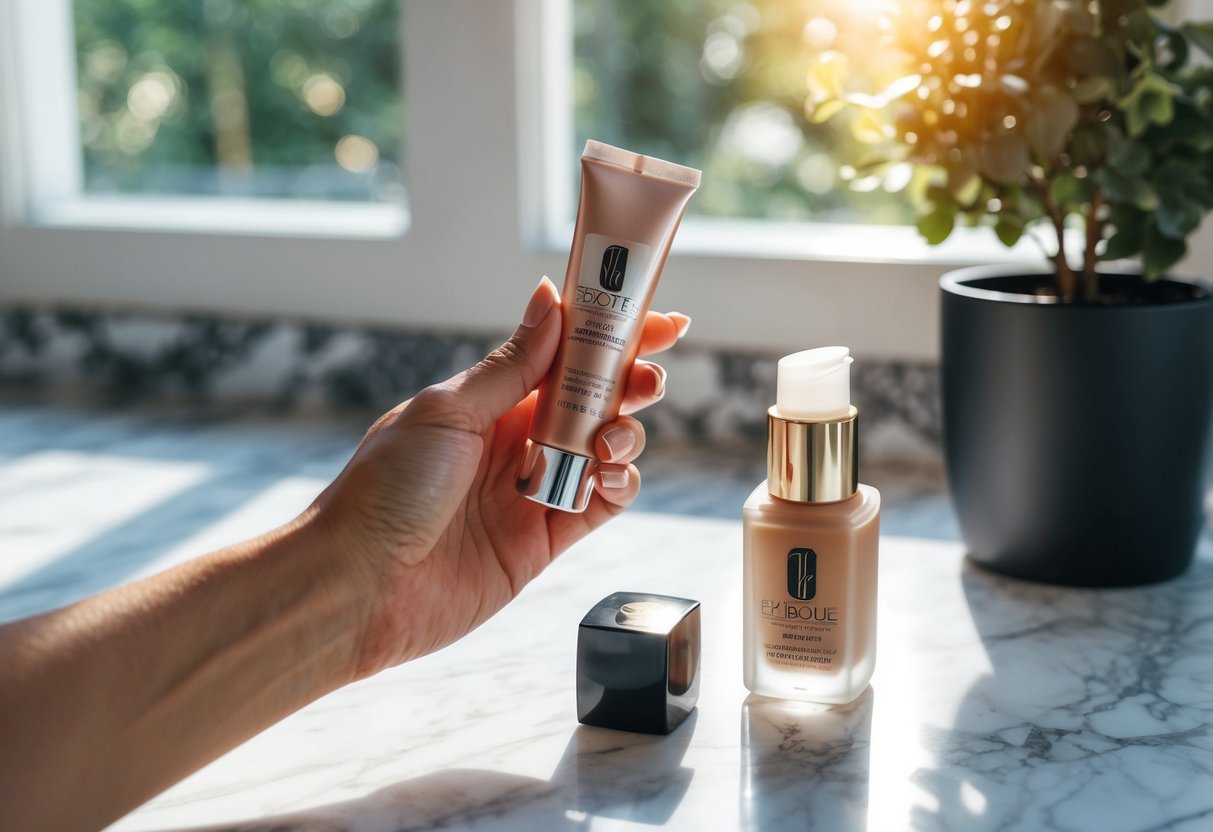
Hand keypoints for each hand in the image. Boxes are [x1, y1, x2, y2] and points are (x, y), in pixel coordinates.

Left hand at [310, 277, 689, 678]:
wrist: (359, 585)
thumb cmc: (384, 490)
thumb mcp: (448, 411)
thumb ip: (511, 365)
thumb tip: (551, 301)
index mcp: (488, 402)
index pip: (562, 357)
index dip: (610, 336)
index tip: (658, 320)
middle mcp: (514, 442)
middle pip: (593, 401)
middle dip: (629, 382)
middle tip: (647, 378)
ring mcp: (532, 491)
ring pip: (605, 451)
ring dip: (624, 434)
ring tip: (610, 439)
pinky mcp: (544, 542)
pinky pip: (600, 506)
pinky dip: (618, 486)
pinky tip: (608, 476)